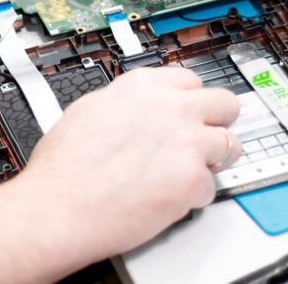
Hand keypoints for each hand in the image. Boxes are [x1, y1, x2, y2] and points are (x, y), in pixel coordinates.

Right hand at [18, 66, 240, 261]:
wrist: (57, 207)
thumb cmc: (62, 169)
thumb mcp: (89, 109)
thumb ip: (127, 103)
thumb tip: (140, 108)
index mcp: (142, 86)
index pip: (191, 80)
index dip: (190, 101)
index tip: (190, 113)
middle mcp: (169, 107)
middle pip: (225, 103)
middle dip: (217, 123)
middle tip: (203, 140)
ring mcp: (185, 141)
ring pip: (230, 144)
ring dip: (211, 161)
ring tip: (185, 175)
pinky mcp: (192, 178)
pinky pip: (213, 186)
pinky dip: (194, 196)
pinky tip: (167, 199)